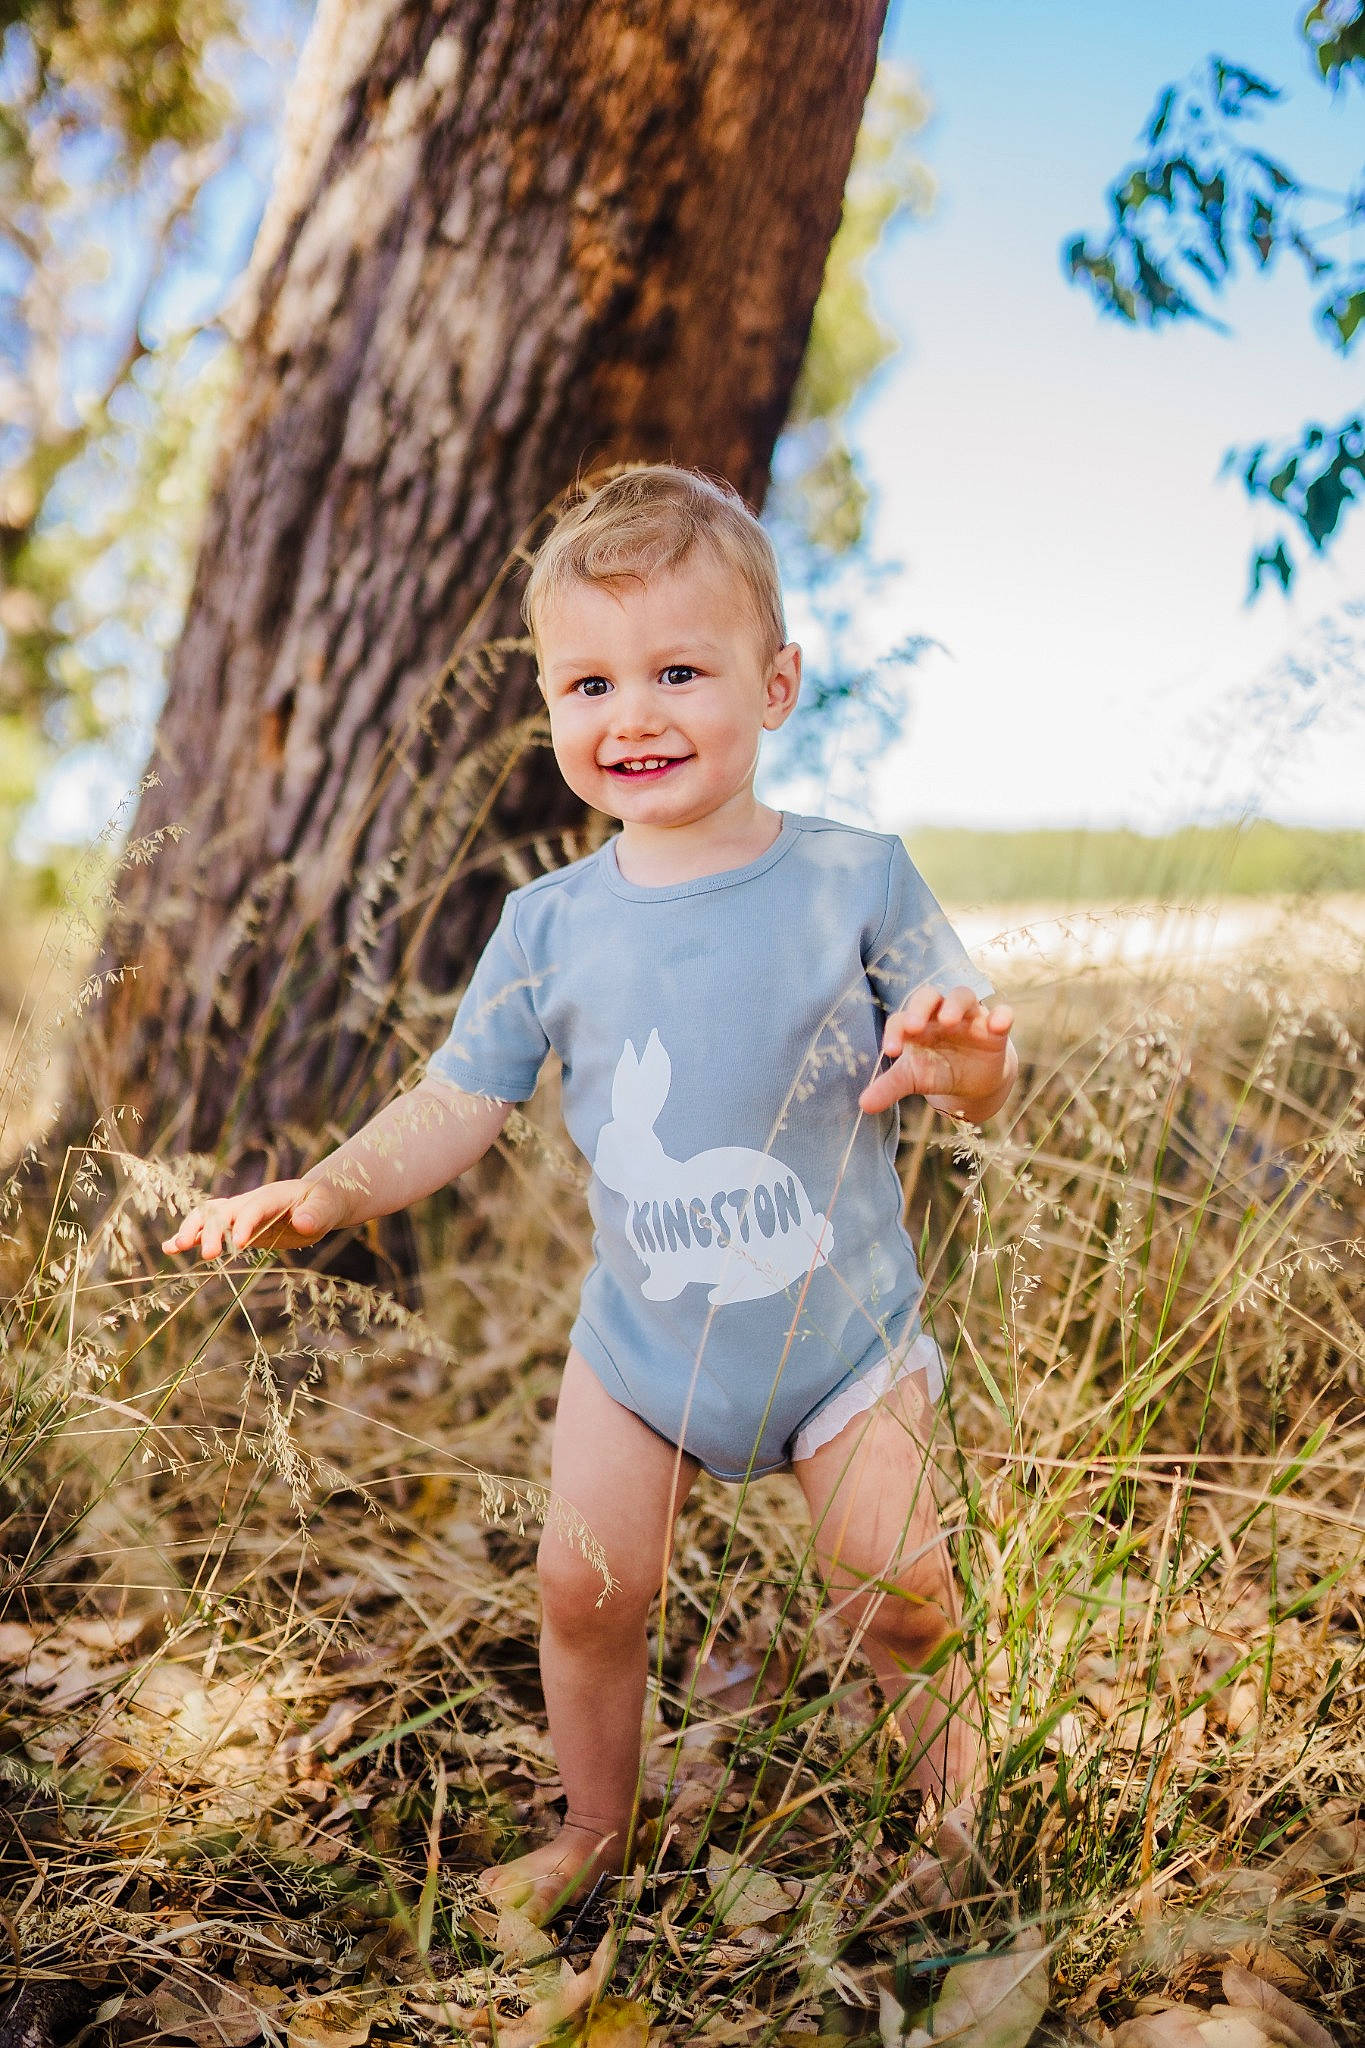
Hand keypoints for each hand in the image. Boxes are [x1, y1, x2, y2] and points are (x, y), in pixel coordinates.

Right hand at [160, 1177, 343, 1260]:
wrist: (315, 1202)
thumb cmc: (323, 1204)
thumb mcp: (327, 1208)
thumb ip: (316, 1215)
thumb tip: (302, 1222)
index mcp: (273, 1195)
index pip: (254, 1207)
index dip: (245, 1223)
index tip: (239, 1244)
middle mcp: (250, 1202)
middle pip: (224, 1211)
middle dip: (214, 1231)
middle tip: (210, 1255)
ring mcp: (238, 1213)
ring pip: (208, 1216)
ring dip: (192, 1230)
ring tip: (175, 1247)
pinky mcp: (233, 1226)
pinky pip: (207, 1228)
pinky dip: (190, 1236)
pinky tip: (170, 1247)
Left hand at [858, 984, 1015, 1119]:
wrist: (974, 1080)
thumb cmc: (937, 1070)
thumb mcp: (913, 1079)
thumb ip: (889, 1087)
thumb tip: (864, 1105)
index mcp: (917, 1025)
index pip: (901, 1019)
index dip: (894, 1031)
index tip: (890, 1051)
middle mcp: (940, 1015)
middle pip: (929, 996)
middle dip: (920, 1007)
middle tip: (914, 1026)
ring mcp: (969, 1018)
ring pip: (963, 995)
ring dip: (955, 1004)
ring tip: (948, 1020)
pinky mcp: (995, 1028)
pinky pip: (1002, 1014)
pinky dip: (1002, 1015)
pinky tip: (999, 1023)